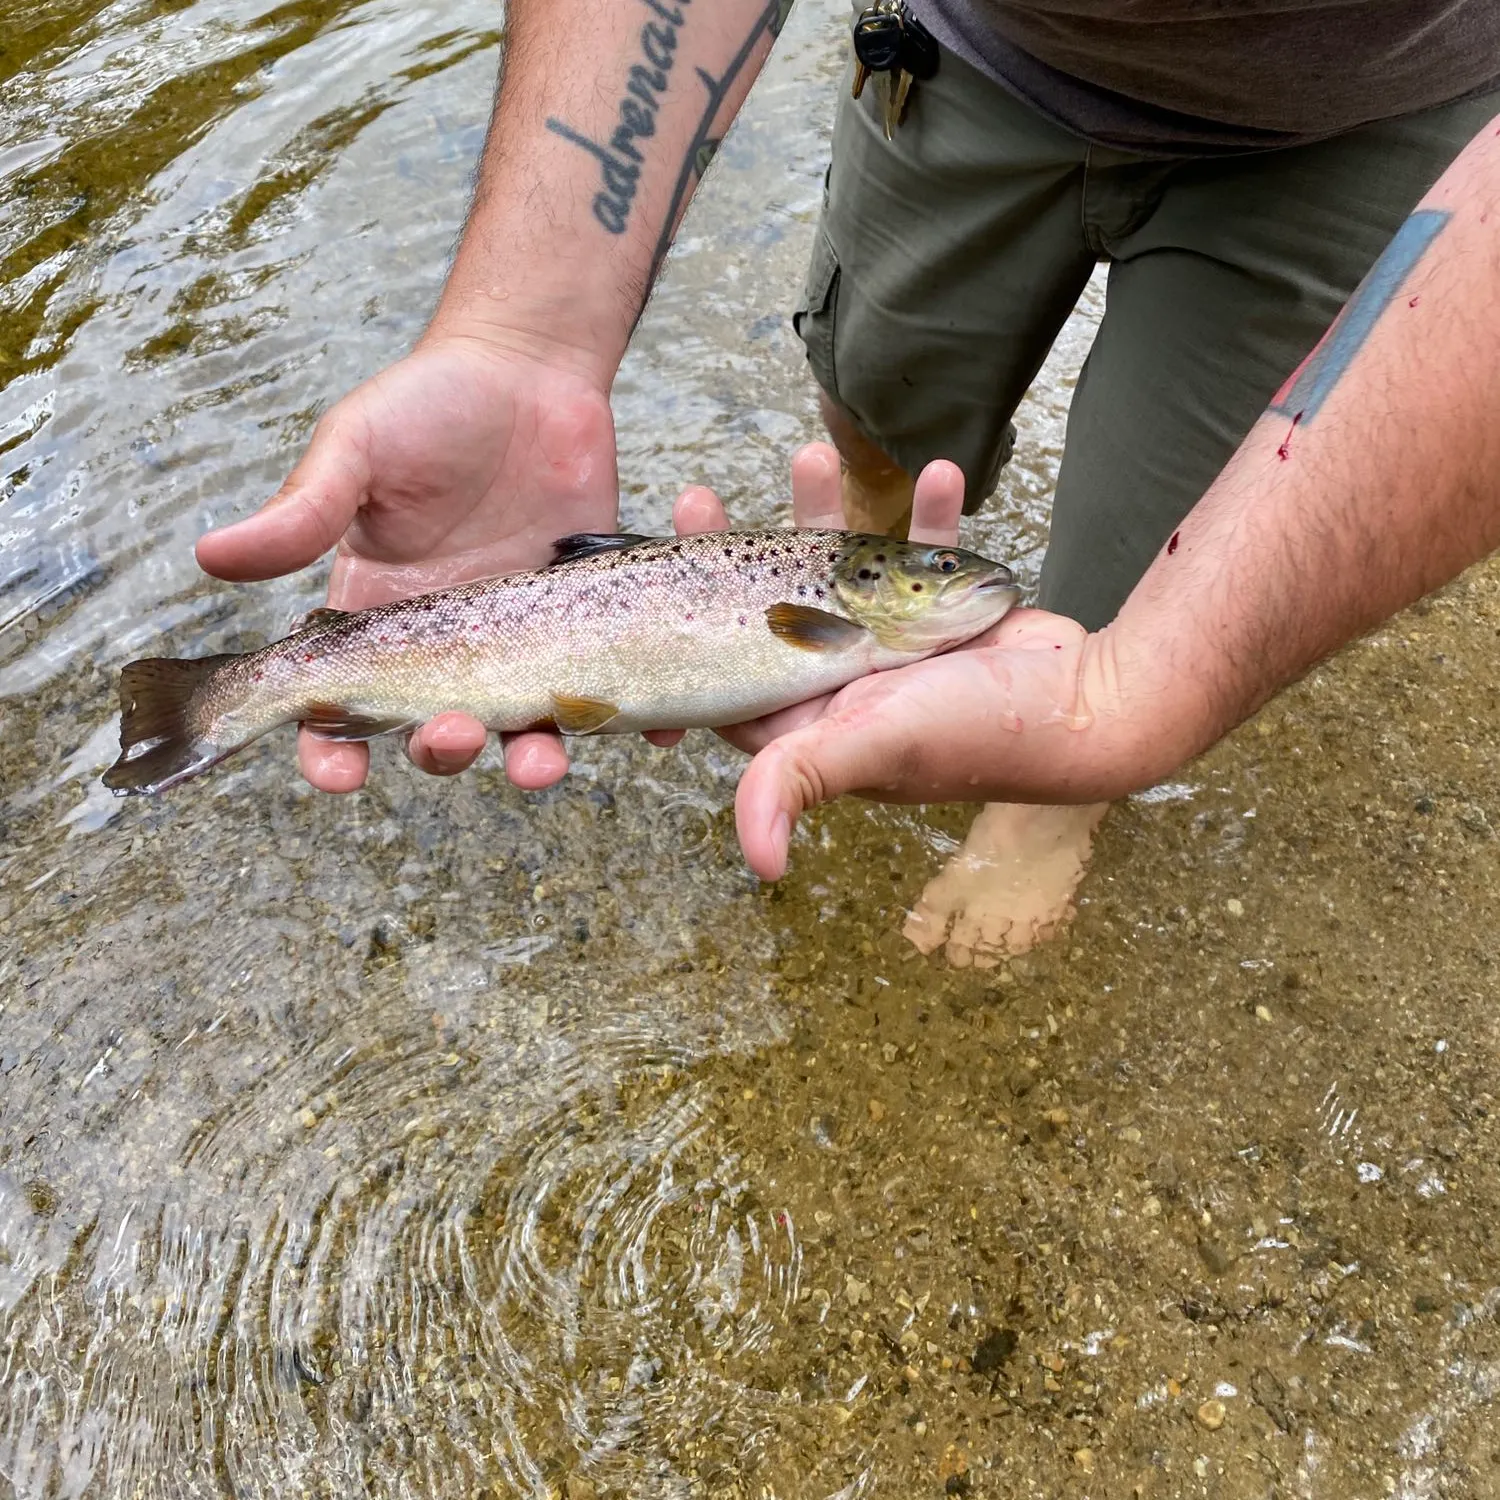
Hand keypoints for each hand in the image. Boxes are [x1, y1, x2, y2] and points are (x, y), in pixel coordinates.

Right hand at [195, 334, 618, 791]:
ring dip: (533, 758)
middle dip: (442, 751)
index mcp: (378, 618)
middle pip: (437, 732)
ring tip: (544, 761)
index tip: (337, 773)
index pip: (343, 708)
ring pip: (526, 728)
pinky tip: (652, 726)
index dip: (331, 750)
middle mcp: (450, 647)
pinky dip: (634, 714)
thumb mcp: (358, 449)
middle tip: (455, 734)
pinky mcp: (590, 624)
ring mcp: (524, 642)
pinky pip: (610, 685)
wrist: (531, 372)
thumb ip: (303, 511)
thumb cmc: (429, 406)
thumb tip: (211, 558)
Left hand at [677, 443, 1146, 880]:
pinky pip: (924, 554)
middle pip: (763, 611)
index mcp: (810, 722)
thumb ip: (798, 780)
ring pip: (837, 570)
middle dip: (732, 552)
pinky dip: (929, 517)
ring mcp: (890, 647)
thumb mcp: (869, 746)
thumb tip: (758, 861)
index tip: (655, 577)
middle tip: (699, 497)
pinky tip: (937, 472)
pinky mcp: (942, 615)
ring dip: (825, 514)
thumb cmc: (973, 736)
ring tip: (812, 452)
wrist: (1085, 711)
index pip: (722, 674)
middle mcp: (841, 685)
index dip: (679, 627)